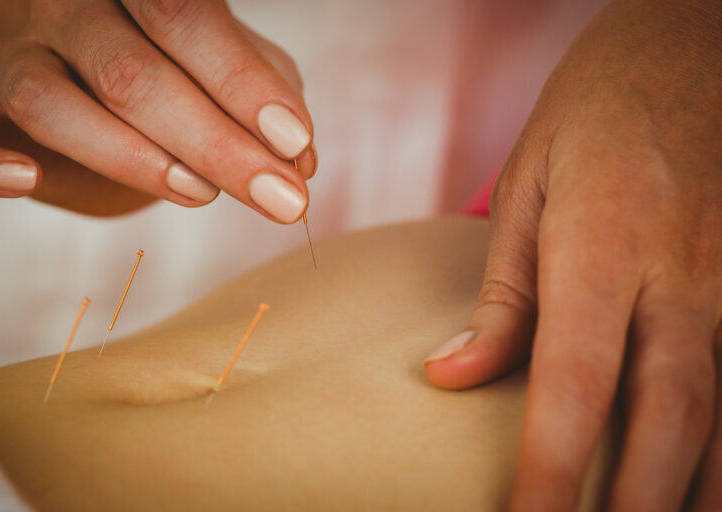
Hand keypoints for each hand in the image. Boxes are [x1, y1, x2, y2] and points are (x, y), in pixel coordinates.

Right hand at [0, 0, 314, 218]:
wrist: (110, 85)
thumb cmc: (188, 79)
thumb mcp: (239, 83)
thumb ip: (272, 103)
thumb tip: (299, 158)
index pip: (188, 18)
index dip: (243, 83)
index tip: (293, 144)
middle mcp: (76, 12)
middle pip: (131, 70)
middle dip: (215, 143)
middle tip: (279, 199)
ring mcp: (27, 59)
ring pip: (52, 103)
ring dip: (131, 156)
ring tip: (200, 195)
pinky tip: (22, 180)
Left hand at [425, 0, 721, 509]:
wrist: (691, 41)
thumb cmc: (597, 107)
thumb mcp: (531, 183)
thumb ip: (503, 290)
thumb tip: (453, 375)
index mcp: (604, 250)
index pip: (574, 385)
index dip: (553, 470)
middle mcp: (682, 280)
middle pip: (667, 423)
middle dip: (635, 504)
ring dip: (695, 490)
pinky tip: (709, 478)